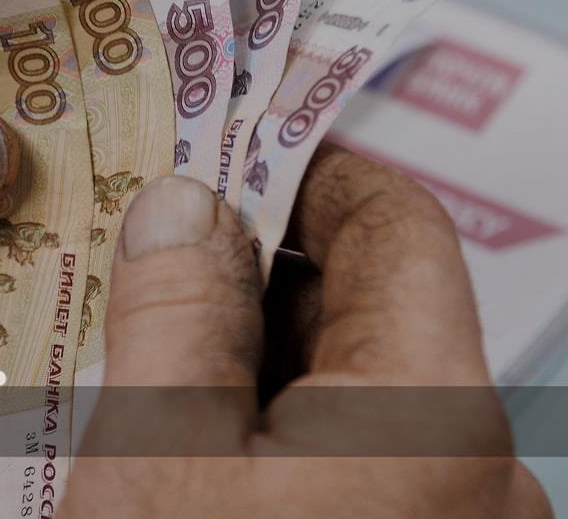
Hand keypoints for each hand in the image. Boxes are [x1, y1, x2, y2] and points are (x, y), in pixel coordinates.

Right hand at [62, 144, 551, 517]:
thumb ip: (178, 309)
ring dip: (249, 357)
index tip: (220, 149)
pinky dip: (267, 429)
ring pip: (346, 393)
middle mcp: (472, 468)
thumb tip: (184, 204)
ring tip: (144, 350)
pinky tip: (182, 439)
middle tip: (147, 249)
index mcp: (432, 413)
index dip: (307, 170)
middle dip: (255, 269)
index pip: (396, 227)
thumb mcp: (159, 448)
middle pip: (367, 310)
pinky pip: (342, 459)